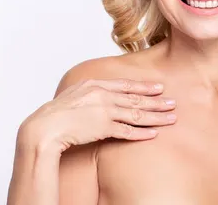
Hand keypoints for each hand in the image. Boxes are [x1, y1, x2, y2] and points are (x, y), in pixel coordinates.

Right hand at [18, 79, 176, 153]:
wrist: (44, 126)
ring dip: (156, 117)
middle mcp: (103, 95)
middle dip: (157, 101)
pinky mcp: (103, 128)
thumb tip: (100, 96)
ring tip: (171, 118)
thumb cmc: (55, 113)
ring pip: (137, 114)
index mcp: (95, 84)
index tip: (159, 87)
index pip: (126, 85)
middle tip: (173, 103)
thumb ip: (90, 93)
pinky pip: (127, 131)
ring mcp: (104, 111)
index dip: (144, 87)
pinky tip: (154, 134)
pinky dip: (142, 133)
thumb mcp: (74, 94)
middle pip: (136, 99)